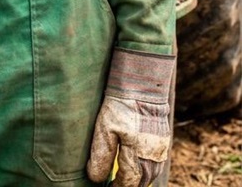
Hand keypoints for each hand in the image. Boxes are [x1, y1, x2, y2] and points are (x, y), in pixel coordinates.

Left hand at [87, 49, 174, 186]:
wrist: (142, 83)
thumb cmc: (121, 105)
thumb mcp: (105, 128)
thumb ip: (101, 154)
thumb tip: (95, 178)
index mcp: (137, 154)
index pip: (128, 182)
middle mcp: (152, 155)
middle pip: (142, 181)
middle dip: (129, 186)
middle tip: (116, 184)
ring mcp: (160, 148)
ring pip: (152, 174)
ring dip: (139, 179)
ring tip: (126, 179)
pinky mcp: (164, 139)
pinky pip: (157, 162)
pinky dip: (148, 168)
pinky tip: (139, 165)